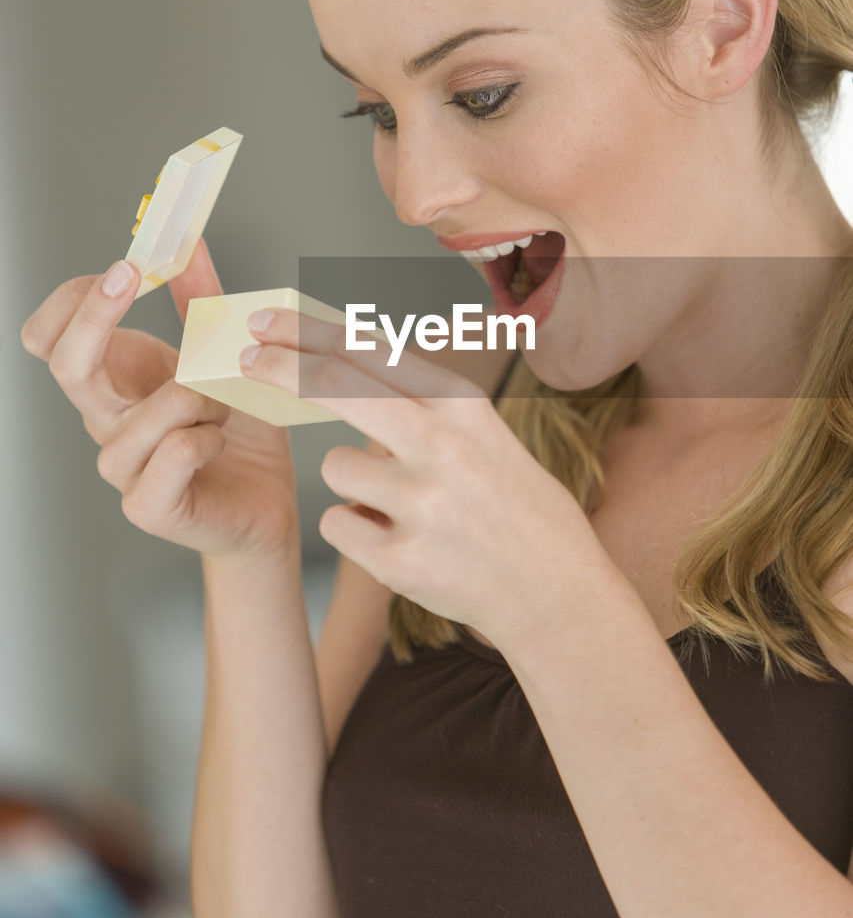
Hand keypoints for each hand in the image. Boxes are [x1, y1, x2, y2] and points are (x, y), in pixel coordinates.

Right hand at [21, 239, 300, 567]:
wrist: (264, 502)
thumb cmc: (239, 431)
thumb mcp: (223, 355)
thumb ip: (202, 302)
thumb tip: (191, 243)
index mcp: (112, 381)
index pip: (49, 336)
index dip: (74, 298)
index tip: (126, 267)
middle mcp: (106, 421)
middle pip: (66, 364)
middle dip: (96, 314)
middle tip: (133, 277)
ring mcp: (122, 466)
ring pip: (141, 414)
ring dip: (196, 397)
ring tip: (224, 406)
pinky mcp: (148, 506)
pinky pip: (171, 455)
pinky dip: (204, 438)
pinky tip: (219, 440)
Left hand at [240, 307, 609, 648]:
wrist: (556, 594)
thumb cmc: (517, 508)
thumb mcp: (484, 436)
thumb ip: (422, 404)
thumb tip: (345, 361)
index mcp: (464, 407)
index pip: (371, 353)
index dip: (310, 334)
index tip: (268, 323)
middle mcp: (442, 446)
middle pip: (337, 388)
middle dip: (282, 367)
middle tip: (244, 357)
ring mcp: (421, 505)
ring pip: (334, 468)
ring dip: (351, 483)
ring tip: (403, 508)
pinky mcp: (400, 560)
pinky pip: (338, 525)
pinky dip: (358, 532)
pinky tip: (402, 543)